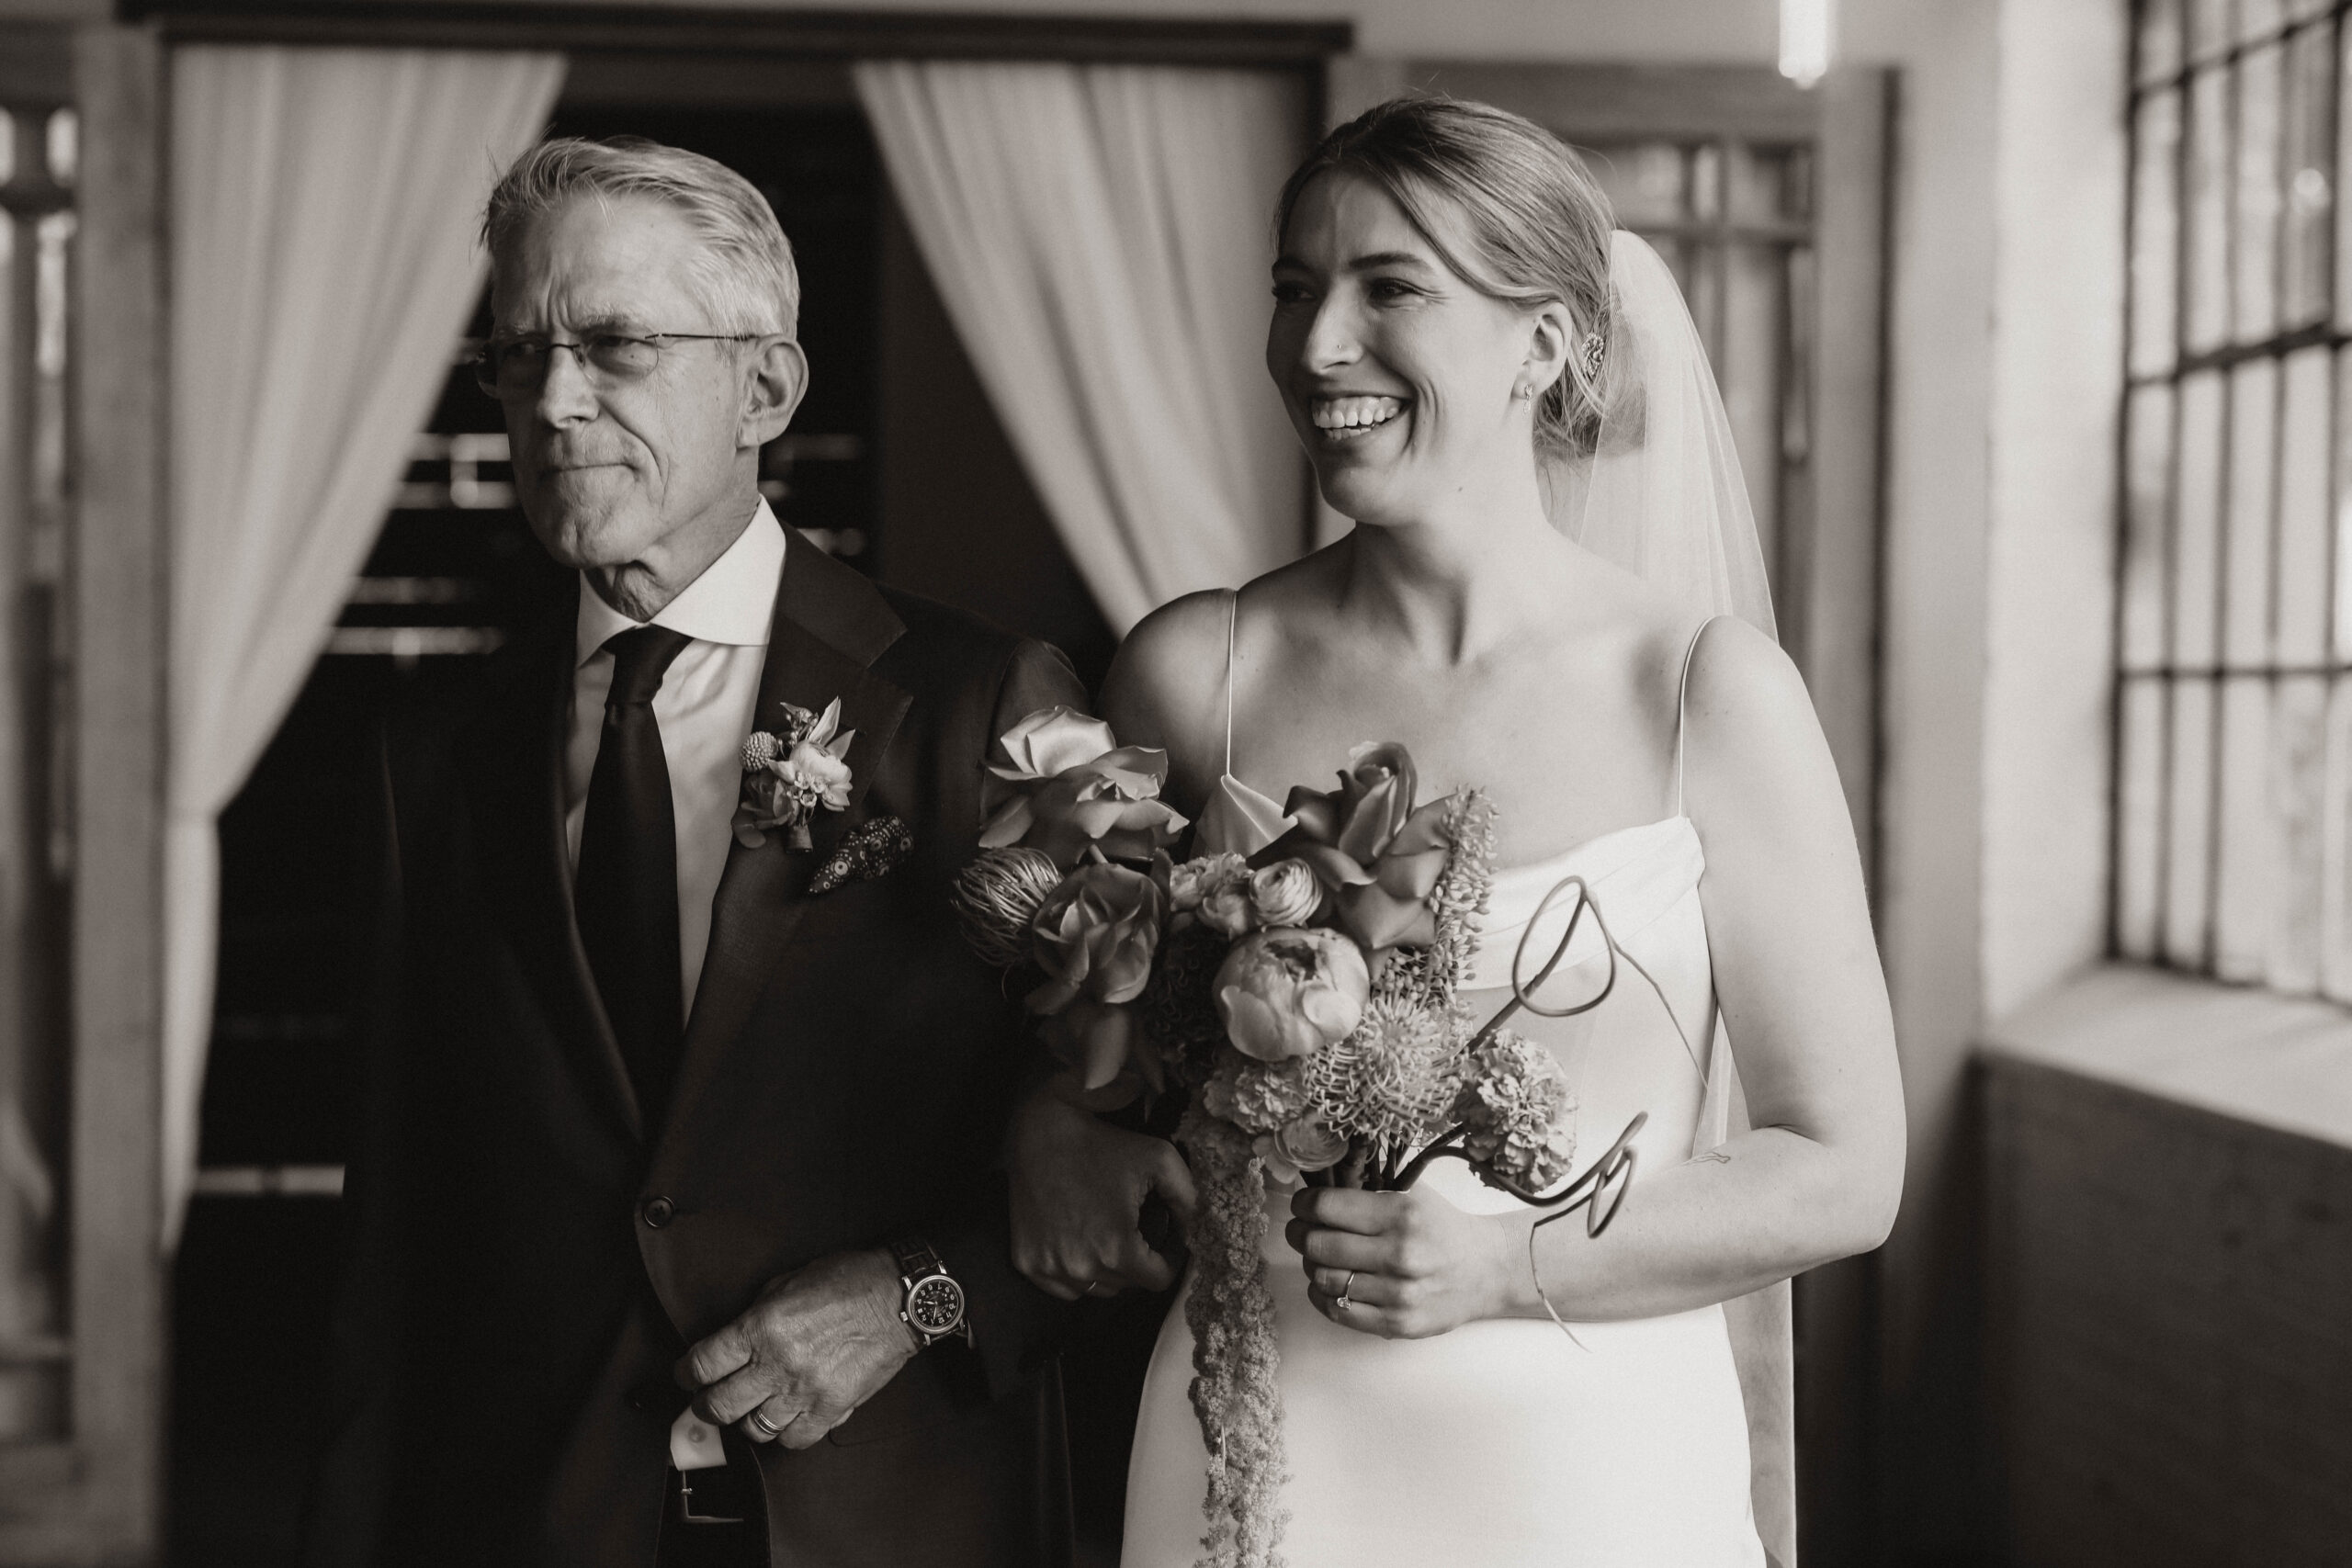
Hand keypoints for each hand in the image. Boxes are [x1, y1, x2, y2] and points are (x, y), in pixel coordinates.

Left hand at [674, 1248, 915, 1448]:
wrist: (898, 1299)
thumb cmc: (848, 1282)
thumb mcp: (788, 1282)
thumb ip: (755, 1314)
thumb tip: (732, 1341)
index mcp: (763, 1327)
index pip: (703, 1364)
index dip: (685, 1373)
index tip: (686, 1375)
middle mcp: (779, 1363)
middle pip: (719, 1405)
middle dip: (705, 1405)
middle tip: (708, 1399)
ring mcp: (805, 1391)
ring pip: (753, 1429)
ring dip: (746, 1419)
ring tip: (751, 1407)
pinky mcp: (832, 1408)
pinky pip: (794, 1439)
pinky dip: (784, 1433)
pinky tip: (785, 1417)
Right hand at [1007, 1085, 1196, 1299]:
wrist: (1042, 1132)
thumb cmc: (1102, 1145)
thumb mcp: (1160, 1159)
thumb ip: (1188, 1197)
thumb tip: (1192, 1228)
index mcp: (1116, 1249)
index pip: (1157, 1280)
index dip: (1169, 1259)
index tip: (1167, 1240)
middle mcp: (1081, 1267)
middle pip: (1126, 1285)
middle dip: (1138, 1261)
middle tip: (1136, 1230)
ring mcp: (1050, 1267)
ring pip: (1095, 1289)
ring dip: (1107, 1270)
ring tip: (1108, 1235)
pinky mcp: (1027, 1262)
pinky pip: (1063, 1287)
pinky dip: (1075, 1273)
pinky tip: (1080, 1242)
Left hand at [1285, 1182, 1520, 1339]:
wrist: (1487, 1270)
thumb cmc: (1444, 1228)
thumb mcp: (1414, 1195)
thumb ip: (1370, 1189)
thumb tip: (1318, 1182)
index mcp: (1401, 1214)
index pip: (1327, 1207)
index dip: (1304, 1205)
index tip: (1301, 1206)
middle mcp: (1400, 1254)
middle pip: (1319, 1244)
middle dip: (1299, 1235)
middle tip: (1299, 1231)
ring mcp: (1398, 1293)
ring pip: (1324, 1279)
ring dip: (1311, 1266)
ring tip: (1317, 1257)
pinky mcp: (1398, 1323)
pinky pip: (1338, 1311)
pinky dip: (1322, 1296)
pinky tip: (1327, 1284)